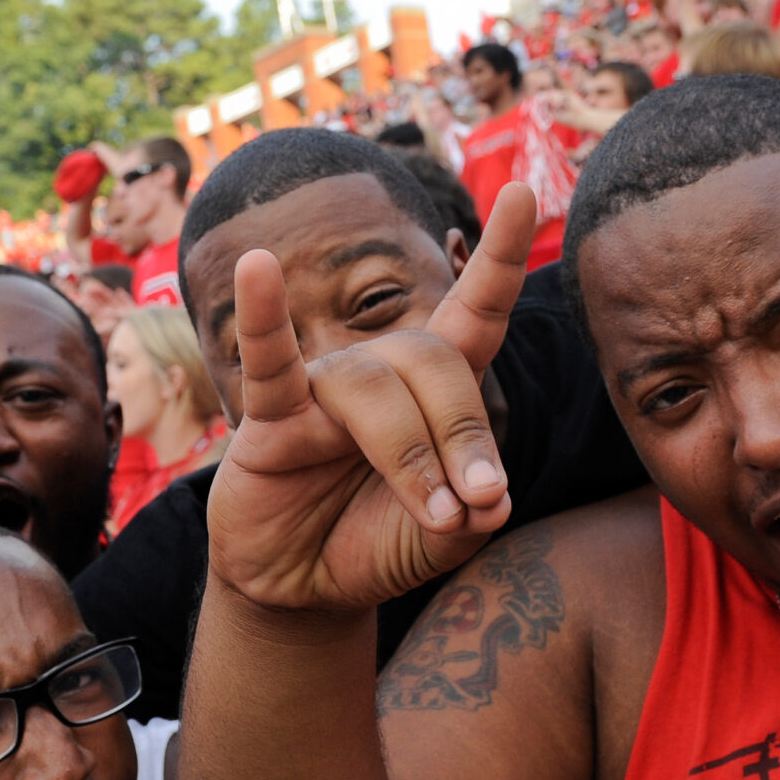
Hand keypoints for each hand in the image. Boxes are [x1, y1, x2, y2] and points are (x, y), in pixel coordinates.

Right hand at [206, 187, 533, 613]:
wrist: (302, 588)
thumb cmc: (376, 541)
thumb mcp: (444, 538)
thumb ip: (474, 516)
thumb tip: (488, 497)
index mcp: (431, 389)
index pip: (473, 312)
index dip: (498, 256)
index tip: (521, 191)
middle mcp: (379, 373)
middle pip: (433, 360)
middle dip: (466, 430)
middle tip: (480, 498)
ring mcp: (322, 390)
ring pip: (374, 389)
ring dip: (412, 454)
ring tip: (435, 514)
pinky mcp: (269, 419)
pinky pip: (270, 362)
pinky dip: (264, 316)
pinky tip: (258, 267)